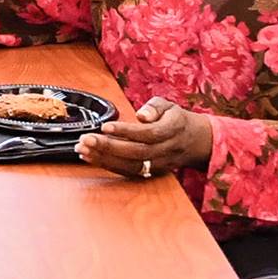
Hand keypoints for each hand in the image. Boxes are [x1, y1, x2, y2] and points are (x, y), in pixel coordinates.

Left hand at [77, 95, 212, 178]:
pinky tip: (89, 157)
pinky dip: (107, 165)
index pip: (148, 133)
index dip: (126, 131)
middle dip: (108, 146)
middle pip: (136, 152)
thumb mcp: (169, 105)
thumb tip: (142, 115)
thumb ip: (155, 107)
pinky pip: (128, 172)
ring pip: (131, 165)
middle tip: (86, 139)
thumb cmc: (175, 120)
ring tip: (82, 149)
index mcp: (173, 129)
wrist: (195, 142)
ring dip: (104, 158)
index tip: (105, 126)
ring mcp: (159, 164)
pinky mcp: (151, 172)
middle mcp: (166, 150)